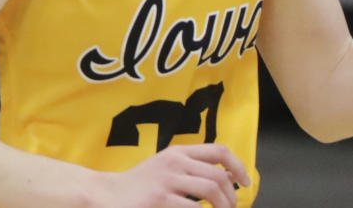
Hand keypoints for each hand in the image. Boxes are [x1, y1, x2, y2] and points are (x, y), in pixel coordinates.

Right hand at [96, 143, 251, 207]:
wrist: (107, 195)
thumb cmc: (138, 186)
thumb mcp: (165, 168)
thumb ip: (190, 169)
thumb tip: (225, 178)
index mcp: (178, 152)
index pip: (219, 150)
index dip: (238, 166)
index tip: (245, 182)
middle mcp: (175, 162)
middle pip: (219, 175)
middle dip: (232, 195)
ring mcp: (168, 180)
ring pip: (211, 190)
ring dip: (224, 206)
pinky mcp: (161, 199)